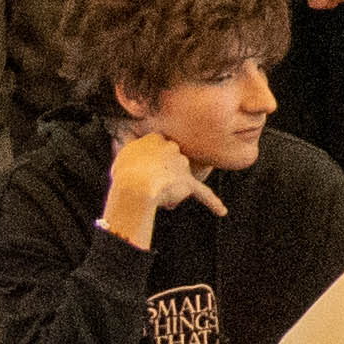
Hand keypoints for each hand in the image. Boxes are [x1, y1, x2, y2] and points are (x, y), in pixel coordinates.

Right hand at [98, 130, 222, 249]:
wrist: (134, 186)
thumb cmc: (123, 173)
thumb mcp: (122, 152)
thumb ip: (129, 144)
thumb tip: (126, 132)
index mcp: (156, 138)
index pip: (156, 150)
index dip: (148, 165)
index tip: (141, 170)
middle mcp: (173, 148)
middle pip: (168, 166)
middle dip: (159, 178)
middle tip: (144, 185)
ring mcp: (182, 165)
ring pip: (176, 182)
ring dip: (167, 192)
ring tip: (152, 197)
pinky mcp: (188, 183)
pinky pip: (204, 194)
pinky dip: (213, 203)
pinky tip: (221, 211)